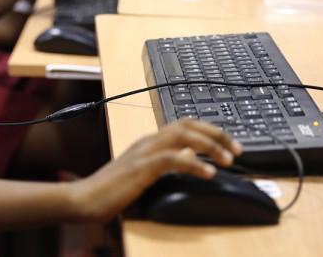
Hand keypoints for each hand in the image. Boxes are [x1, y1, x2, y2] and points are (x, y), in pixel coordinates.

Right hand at [67, 120, 242, 222]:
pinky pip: (171, 159)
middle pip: (188, 124)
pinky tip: (208, 172)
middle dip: (217, 133)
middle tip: (237, 149)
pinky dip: (193, 164)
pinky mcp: (140, 168)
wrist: (84, 199)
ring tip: (227, 159)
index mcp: (149, 142)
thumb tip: (189, 158)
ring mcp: (143, 153)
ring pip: (182, 135)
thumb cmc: (111, 190)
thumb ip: (165, 162)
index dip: (211, 131)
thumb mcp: (144, 173)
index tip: (230, 144)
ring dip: (210, 145)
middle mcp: (148, 142)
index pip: (185, 124)